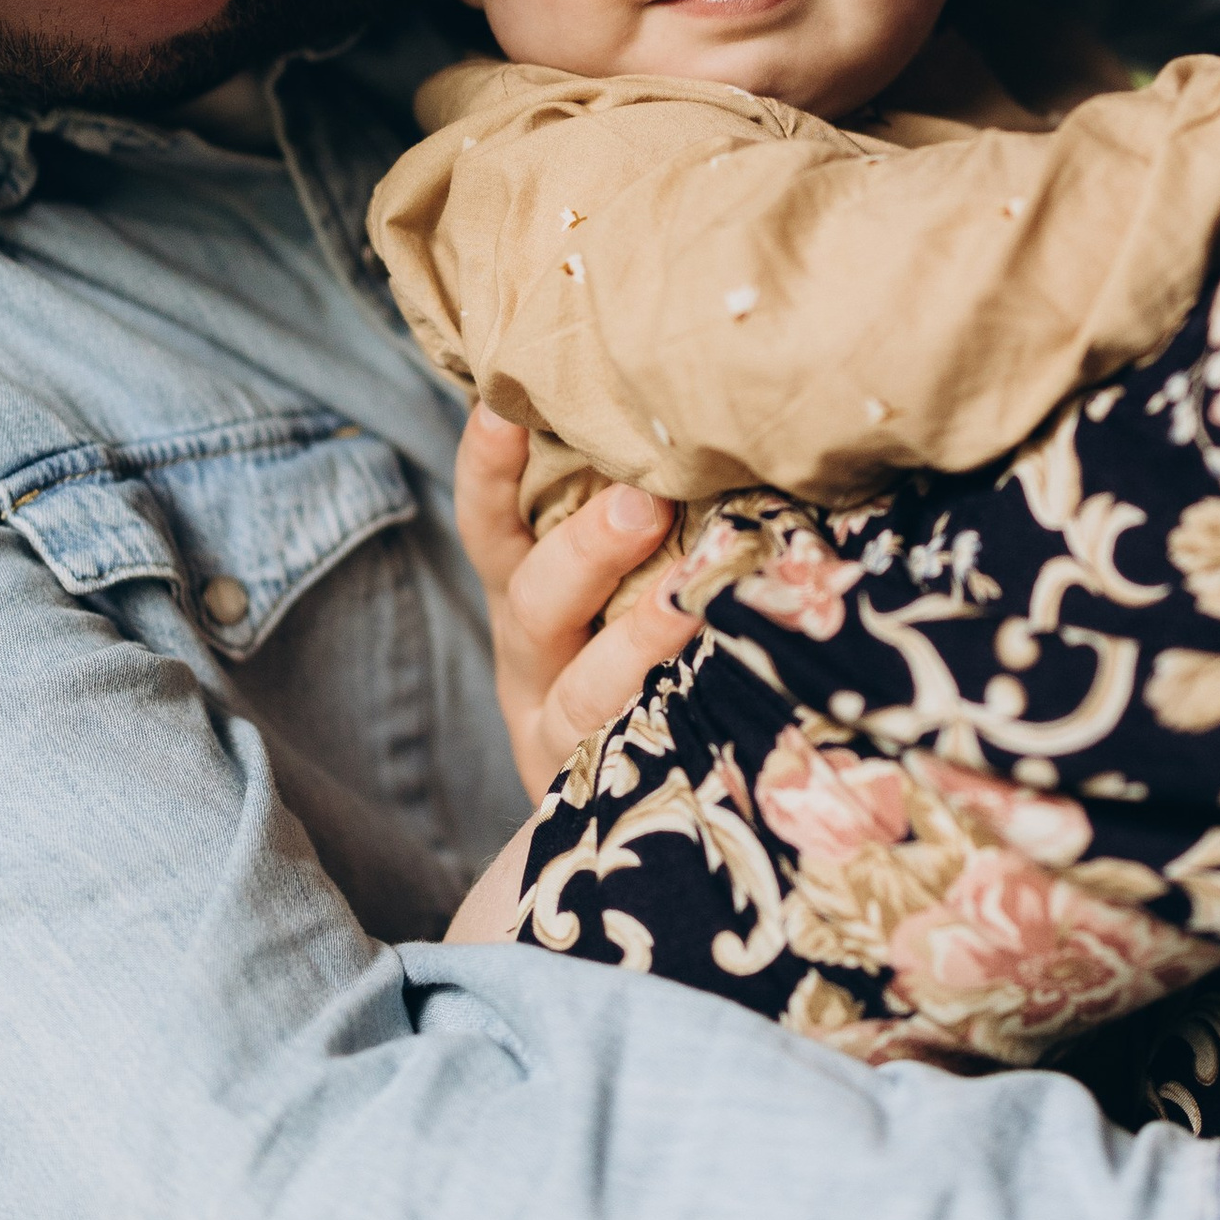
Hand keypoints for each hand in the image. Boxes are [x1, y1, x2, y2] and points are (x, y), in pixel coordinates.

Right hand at [453, 405, 698, 799]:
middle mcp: (533, 667)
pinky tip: (732, 686)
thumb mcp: (603, 592)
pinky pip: (639, 761)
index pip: (489, 528)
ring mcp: (566, 742)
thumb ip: (627, 521)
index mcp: (523, 604)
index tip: (502, 406)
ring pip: (583, 696)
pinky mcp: (613, 795)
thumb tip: (691, 426)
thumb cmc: (633, 657)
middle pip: (534, 605)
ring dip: (636, 644)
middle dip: (583, 551)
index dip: (487, 470)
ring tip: (690, 601)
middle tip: (642, 503)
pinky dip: (680, 722)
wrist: (624, 813)